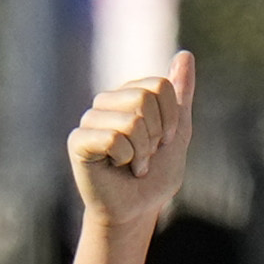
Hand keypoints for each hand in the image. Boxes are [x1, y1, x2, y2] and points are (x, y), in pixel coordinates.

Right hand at [68, 52, 194, 232]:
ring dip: (142, 152)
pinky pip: (113, 138)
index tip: (164, 141)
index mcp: (130, 94)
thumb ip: (181, 95)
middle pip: (145, 99)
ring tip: (132, 164)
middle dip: (156, 137)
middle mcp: (108, 101)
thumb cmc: (155, 175)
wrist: (137, 210)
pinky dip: (125, 159)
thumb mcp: (177, 132)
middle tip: (145, 155)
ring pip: (131, 120)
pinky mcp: (79, 140)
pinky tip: (117, 168)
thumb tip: (185, 54)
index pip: (160, 86)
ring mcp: (91, 119)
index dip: (170, 119)